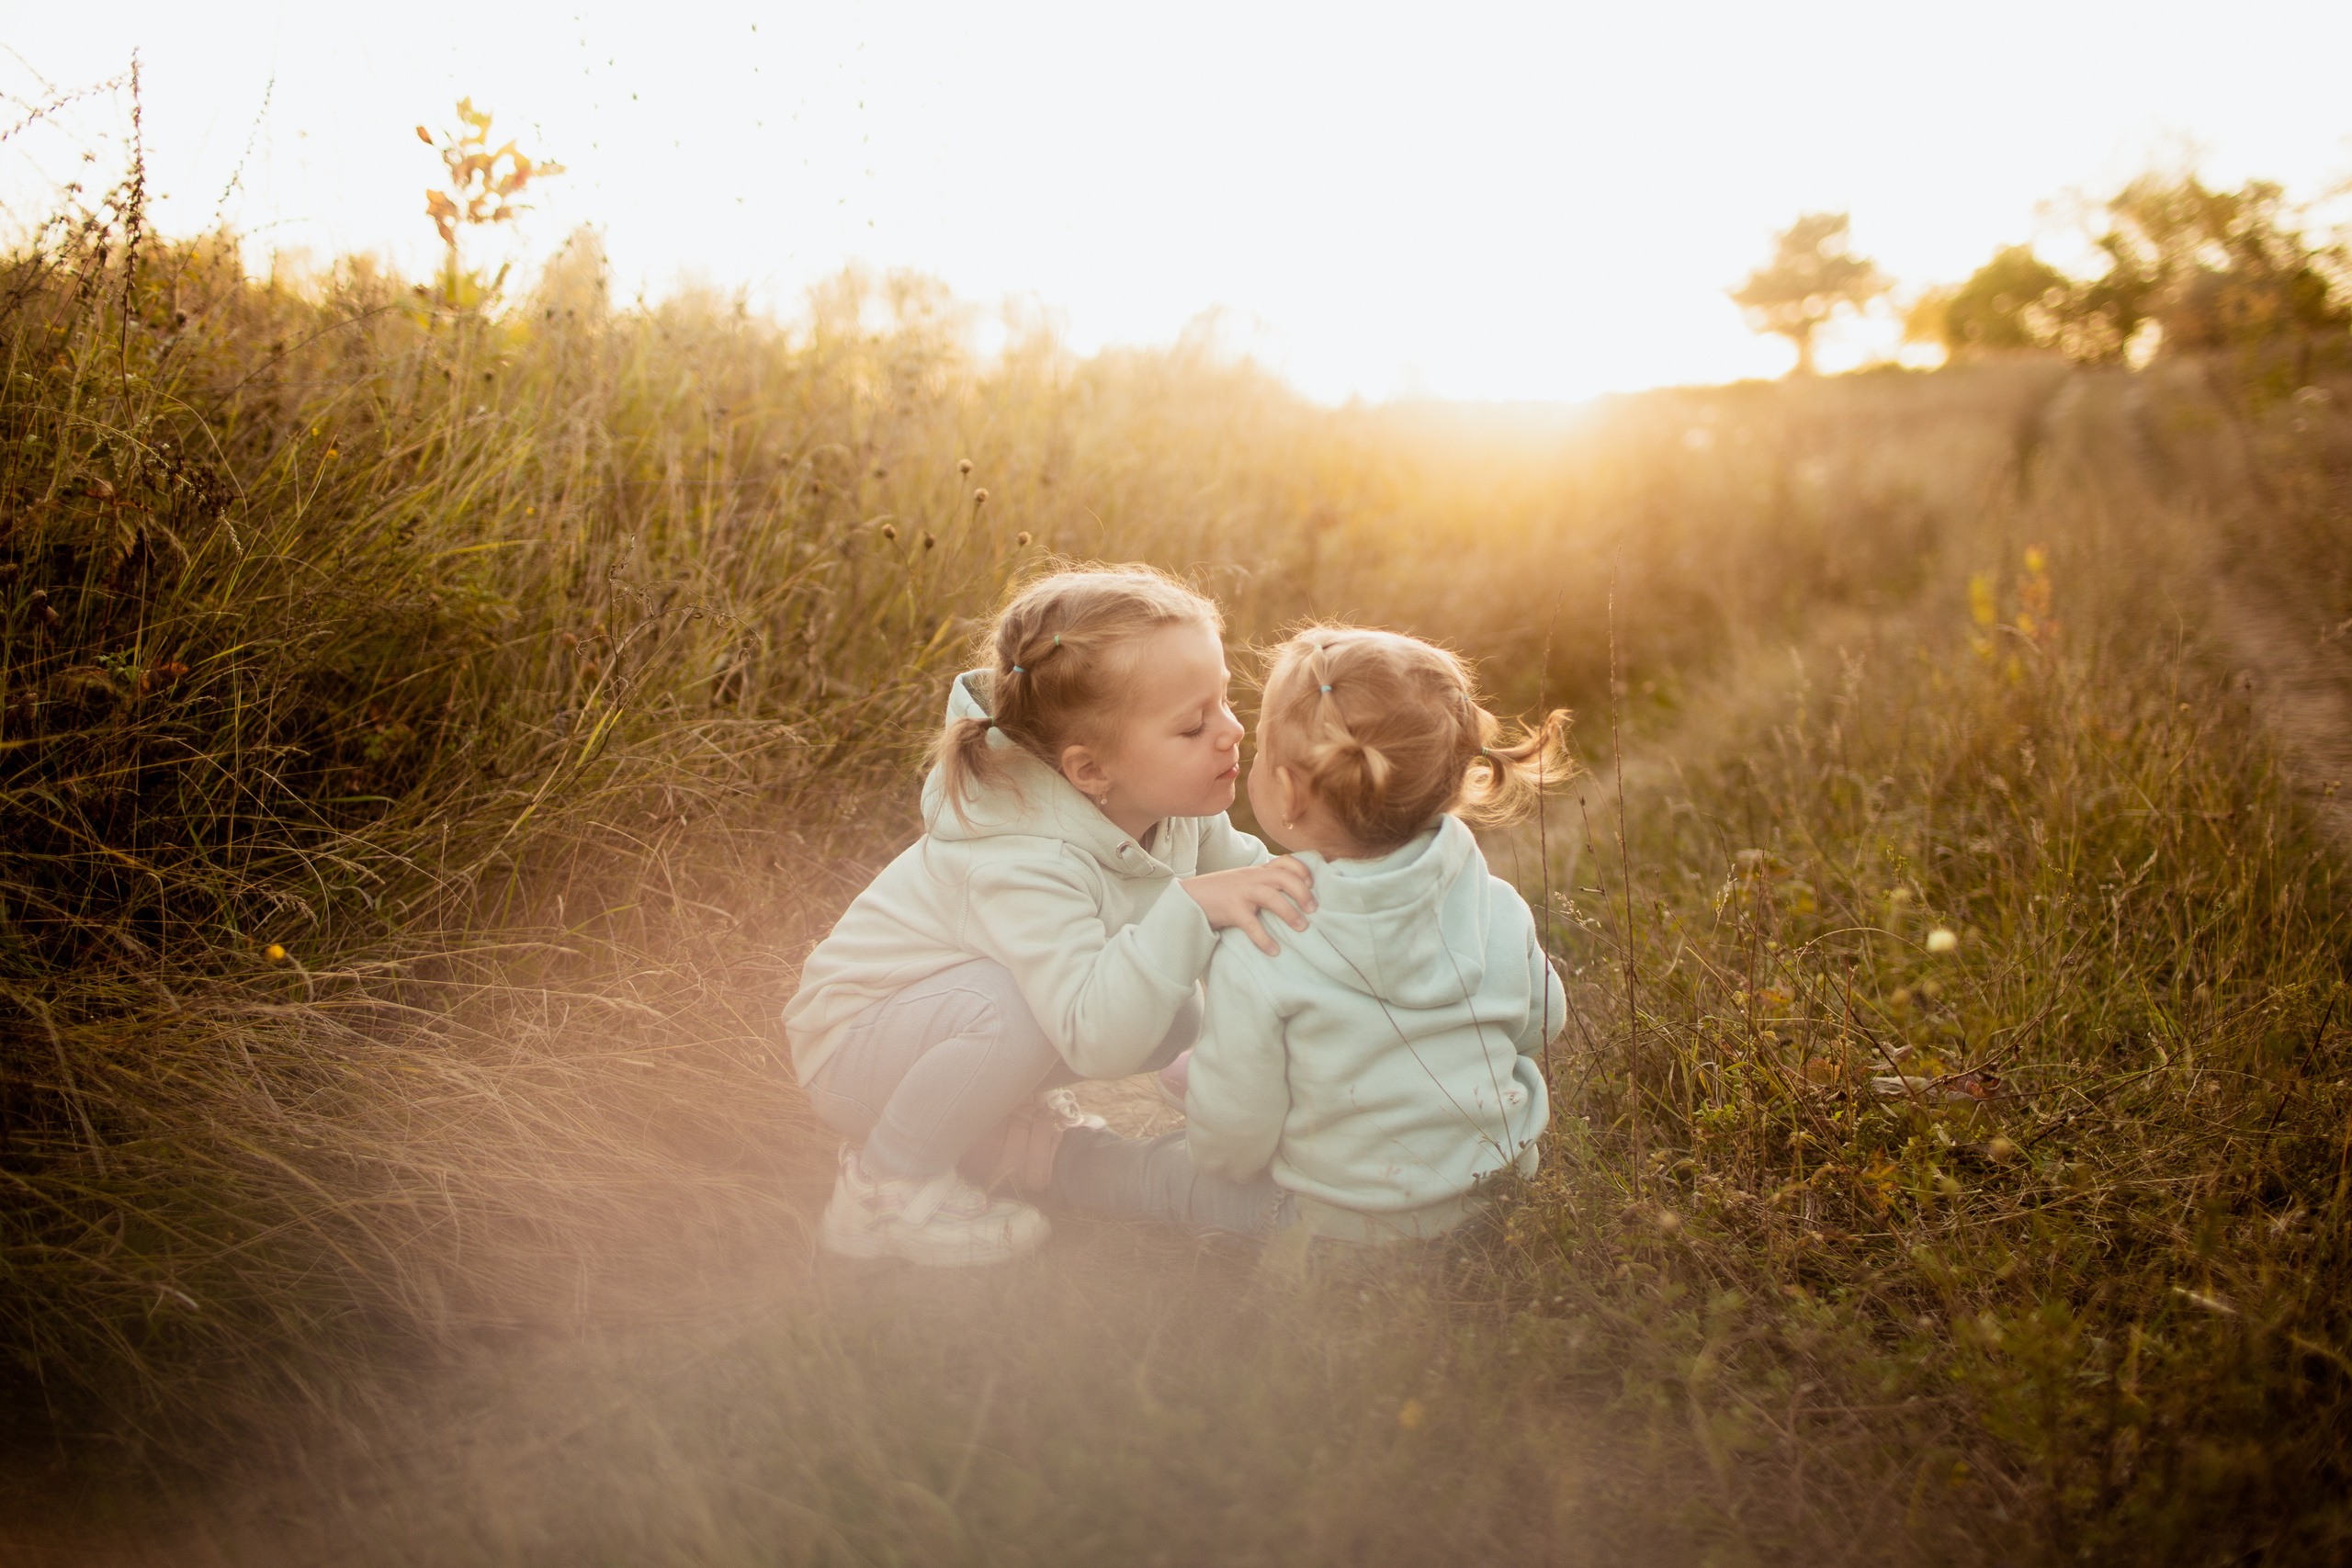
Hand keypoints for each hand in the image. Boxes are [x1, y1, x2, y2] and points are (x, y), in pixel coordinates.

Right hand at [1180, 859, 1315, 955]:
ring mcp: (1241, 892)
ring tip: (1302, 927)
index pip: (1284, 861)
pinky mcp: (1231, 909)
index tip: (1312, 883)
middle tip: (1314, 909)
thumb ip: (1264, 883)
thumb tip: (1292, 897)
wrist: (1190, 897)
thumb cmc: (1222, 893)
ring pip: (1271, 897)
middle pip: (1283, 877)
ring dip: (1289, 912)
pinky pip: (1251, 925)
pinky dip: (1264, 939)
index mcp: (1257, 871)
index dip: (1302, 870)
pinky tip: (1273, 950)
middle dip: (1302, 892)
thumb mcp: (1244, 881)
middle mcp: (1252, 878)